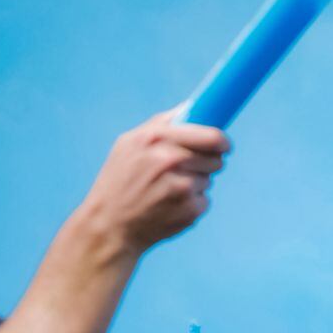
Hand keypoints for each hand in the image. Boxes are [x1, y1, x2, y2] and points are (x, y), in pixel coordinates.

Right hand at [78, 112, 230, 252]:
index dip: (221, 141)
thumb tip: (193, 107)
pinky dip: (192, 203)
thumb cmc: (119, 180)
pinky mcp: (189, 210)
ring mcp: (182, 186)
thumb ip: (162, 124)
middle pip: (215, 158)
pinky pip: (204, 200)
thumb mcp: (130, 143)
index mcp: (157, 138)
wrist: (109, 225)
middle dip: (207, 162)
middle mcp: (170, 160)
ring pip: (209, 179)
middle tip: (187, 170)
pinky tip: (169, 206)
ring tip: (167, 190)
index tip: (224, 145)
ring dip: (196, 183)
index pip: (211, 136)